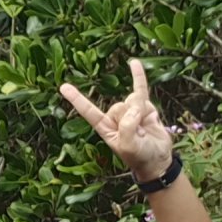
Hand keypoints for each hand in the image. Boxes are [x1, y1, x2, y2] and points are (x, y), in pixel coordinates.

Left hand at [61, 58, 174, 181]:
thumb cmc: (140, 156)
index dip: (77, 99)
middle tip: (138, 135)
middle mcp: (114, 117)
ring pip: (132, 100)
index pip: (88, 111)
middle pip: (119, 106)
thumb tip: (132, 108)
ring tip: (144, 129)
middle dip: (131, 118)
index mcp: (104, 127)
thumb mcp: (129, 147)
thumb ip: (127, 128)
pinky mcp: (144, 106)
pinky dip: (138, 76)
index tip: (63, 87)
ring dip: (141, 113)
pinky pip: (141, 88)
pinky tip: (134, 63)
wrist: (158, 158)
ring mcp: (129, 110)